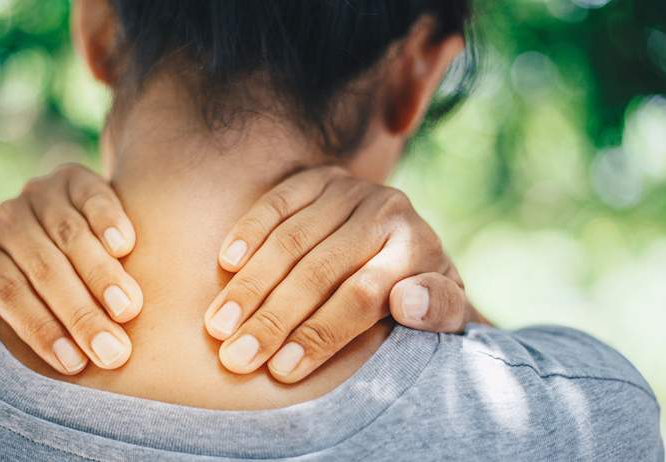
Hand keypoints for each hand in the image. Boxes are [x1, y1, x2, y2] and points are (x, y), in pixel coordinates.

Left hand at [0, 164, 140, 373]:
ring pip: (70, 237)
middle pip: (43, 268)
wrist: (58, 224)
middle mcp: (6, 219)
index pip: (8, 292)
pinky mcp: (78, 179)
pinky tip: (125, 247)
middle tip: (113, 350)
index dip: (41, 328)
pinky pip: (93, 199)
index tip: (74, 363)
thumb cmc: (22, 278)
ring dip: (101, 275)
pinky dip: (109, 220)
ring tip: (127, 310)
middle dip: (80, 313)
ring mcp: (42, 194)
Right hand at [205, 165, 486, 382]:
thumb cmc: (420, 295)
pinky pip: (277, 202)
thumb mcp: (447, 314)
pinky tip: (225, 264)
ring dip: (250, 285)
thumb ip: (440, 311)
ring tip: (217, 325)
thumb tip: (408, 300)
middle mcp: (385, 210)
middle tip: (235, 357)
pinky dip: (249, 231)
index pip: (361, 295)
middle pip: (319, 270)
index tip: (281, 369)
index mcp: (418, 248)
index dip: (319, 333)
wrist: (411, 244)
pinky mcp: (319, 178)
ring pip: (291, 239)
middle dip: (272, 318)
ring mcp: (349, 189)